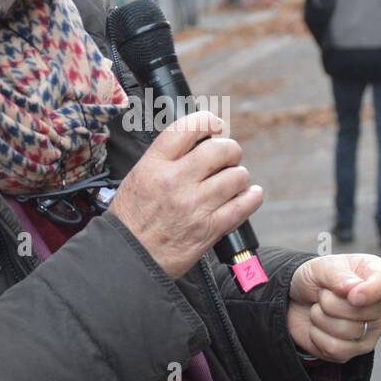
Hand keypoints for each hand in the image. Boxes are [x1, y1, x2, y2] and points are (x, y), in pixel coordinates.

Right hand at [110, 110, 262, 279]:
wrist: (129, 258)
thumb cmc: (132, 219)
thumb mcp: (138, 178)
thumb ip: (166, 159)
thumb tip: (200, 142)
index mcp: (154, 165)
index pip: (188, 128)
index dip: (209, 122)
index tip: (215, 127)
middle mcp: (175, 182)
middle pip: (220, 150)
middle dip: (230, 150)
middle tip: (228, 157)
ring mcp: (194, 206)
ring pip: (236, 176)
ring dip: (240, 176)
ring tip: (233, 181)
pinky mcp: (209, 229)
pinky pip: (243, 205)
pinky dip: (251, 197)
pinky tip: (249, 195)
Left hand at [287, 254, 380, 363]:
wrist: (297, 300)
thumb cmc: (316, 279)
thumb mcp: (321, 266)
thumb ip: (338, 274)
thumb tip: (353, 289)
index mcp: (377, 274)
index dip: (368, 292)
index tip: (351, 295)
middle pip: (361, 312)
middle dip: (330, 303)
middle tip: (323, 295)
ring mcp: (372, 330)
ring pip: (346, 332)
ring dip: (320, 318)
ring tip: (319, 309)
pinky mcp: (356, 350)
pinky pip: (336, 349)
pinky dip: (318, 337)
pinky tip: (319, 327)